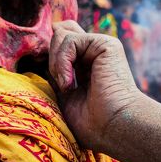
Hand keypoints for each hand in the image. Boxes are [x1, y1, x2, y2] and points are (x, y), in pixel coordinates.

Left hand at [49, 21, 141, 151]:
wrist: (112, 128)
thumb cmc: (91, 122)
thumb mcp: (64, 93)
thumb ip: (57, 69)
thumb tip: (49, 43)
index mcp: (86, 64)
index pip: (62, 41)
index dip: (51, 54)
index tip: (53, 81)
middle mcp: (94, 52)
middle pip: (60, 33)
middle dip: (52, 59)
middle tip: (62, 86)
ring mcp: (100, 47)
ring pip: (62, 36)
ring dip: (57, 64)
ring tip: (67, 87)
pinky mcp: (106, 44)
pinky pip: (70, 40)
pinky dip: (63, 62)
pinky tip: (70, 83)